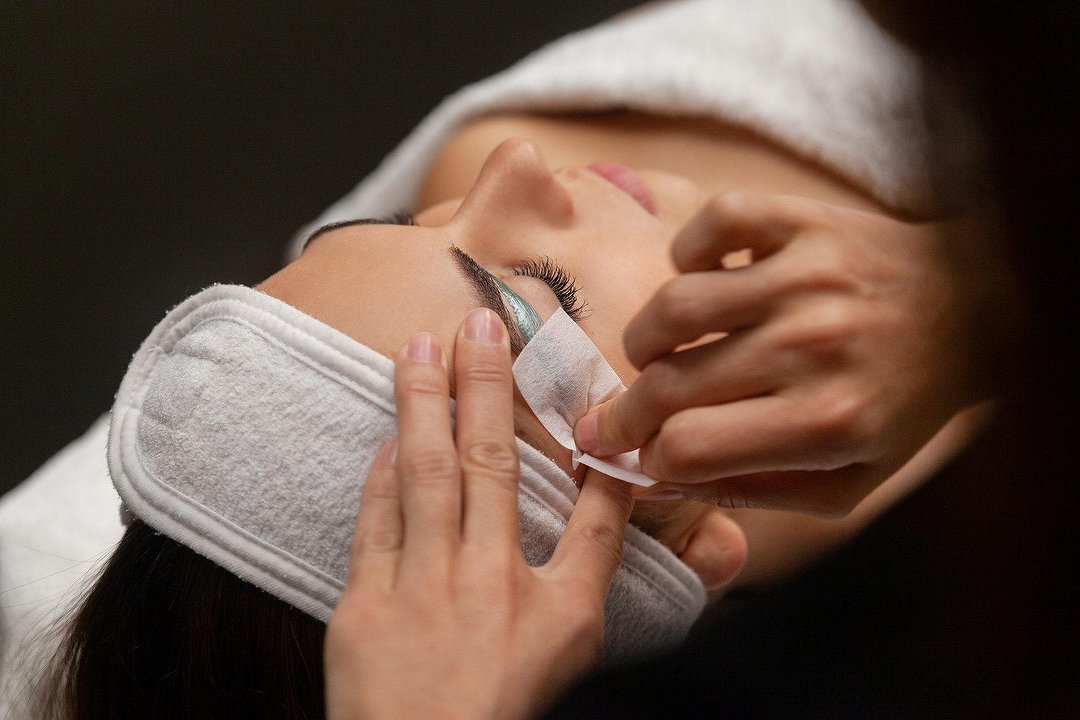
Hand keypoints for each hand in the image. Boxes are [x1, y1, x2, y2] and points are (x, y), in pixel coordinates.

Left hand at [325, 308, 633, 719]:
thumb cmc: (499, 708)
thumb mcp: (570, 645)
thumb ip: (590, 561)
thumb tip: (607, 487)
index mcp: (555, 606)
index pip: (593, 512)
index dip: (589, 438)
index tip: (579, 375)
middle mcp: (490, 587)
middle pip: (493, 465)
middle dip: (488, 386)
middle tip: (481, 319)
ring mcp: (422, 592)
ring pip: (426, 476)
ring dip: (424, 403)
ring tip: (421, 344)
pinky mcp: (364, 606)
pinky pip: (374, 524)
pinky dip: (381, 473)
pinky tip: (387, 432)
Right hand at [574, 192, 988, 515]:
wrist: (974, 311)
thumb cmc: (897, 405)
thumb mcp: (844, 482)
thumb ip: (750, 490)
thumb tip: (655, 482)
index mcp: (827, 422)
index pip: (690, 448)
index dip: (643, 458)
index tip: (629, 454)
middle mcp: (813, 346)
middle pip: (670, 384)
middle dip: (625, 412)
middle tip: (615, 417)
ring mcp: (806, 276)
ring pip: (674, 306)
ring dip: (644, 338)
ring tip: (653, 353)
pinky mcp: (803, 221)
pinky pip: (710, 226)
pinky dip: (687, 252)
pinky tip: (700, 278)